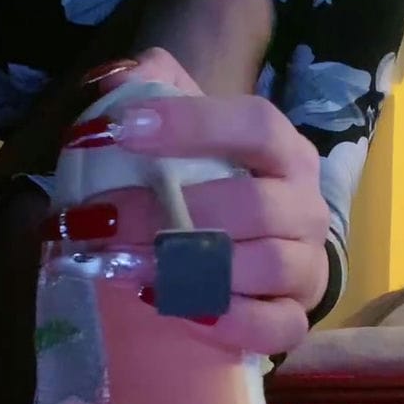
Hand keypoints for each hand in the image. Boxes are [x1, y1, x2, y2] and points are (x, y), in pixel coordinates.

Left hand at [77, 50, 330, 354]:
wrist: (245, 256)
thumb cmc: (207, 188)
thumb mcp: (182, 135)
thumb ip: (152, 92)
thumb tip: (114, 77)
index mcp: (283, 150)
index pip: (256, 125)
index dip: (192, 125)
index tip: (120, 130)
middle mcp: (305, 204)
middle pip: (254, 204)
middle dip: (167, 214)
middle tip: (97, 220)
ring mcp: (307, 263)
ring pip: (267, 264)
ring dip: (190, 269)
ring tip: (121, 267)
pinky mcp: (296, 316)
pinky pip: (278, 325)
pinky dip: (229, 321)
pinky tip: (176, 310)